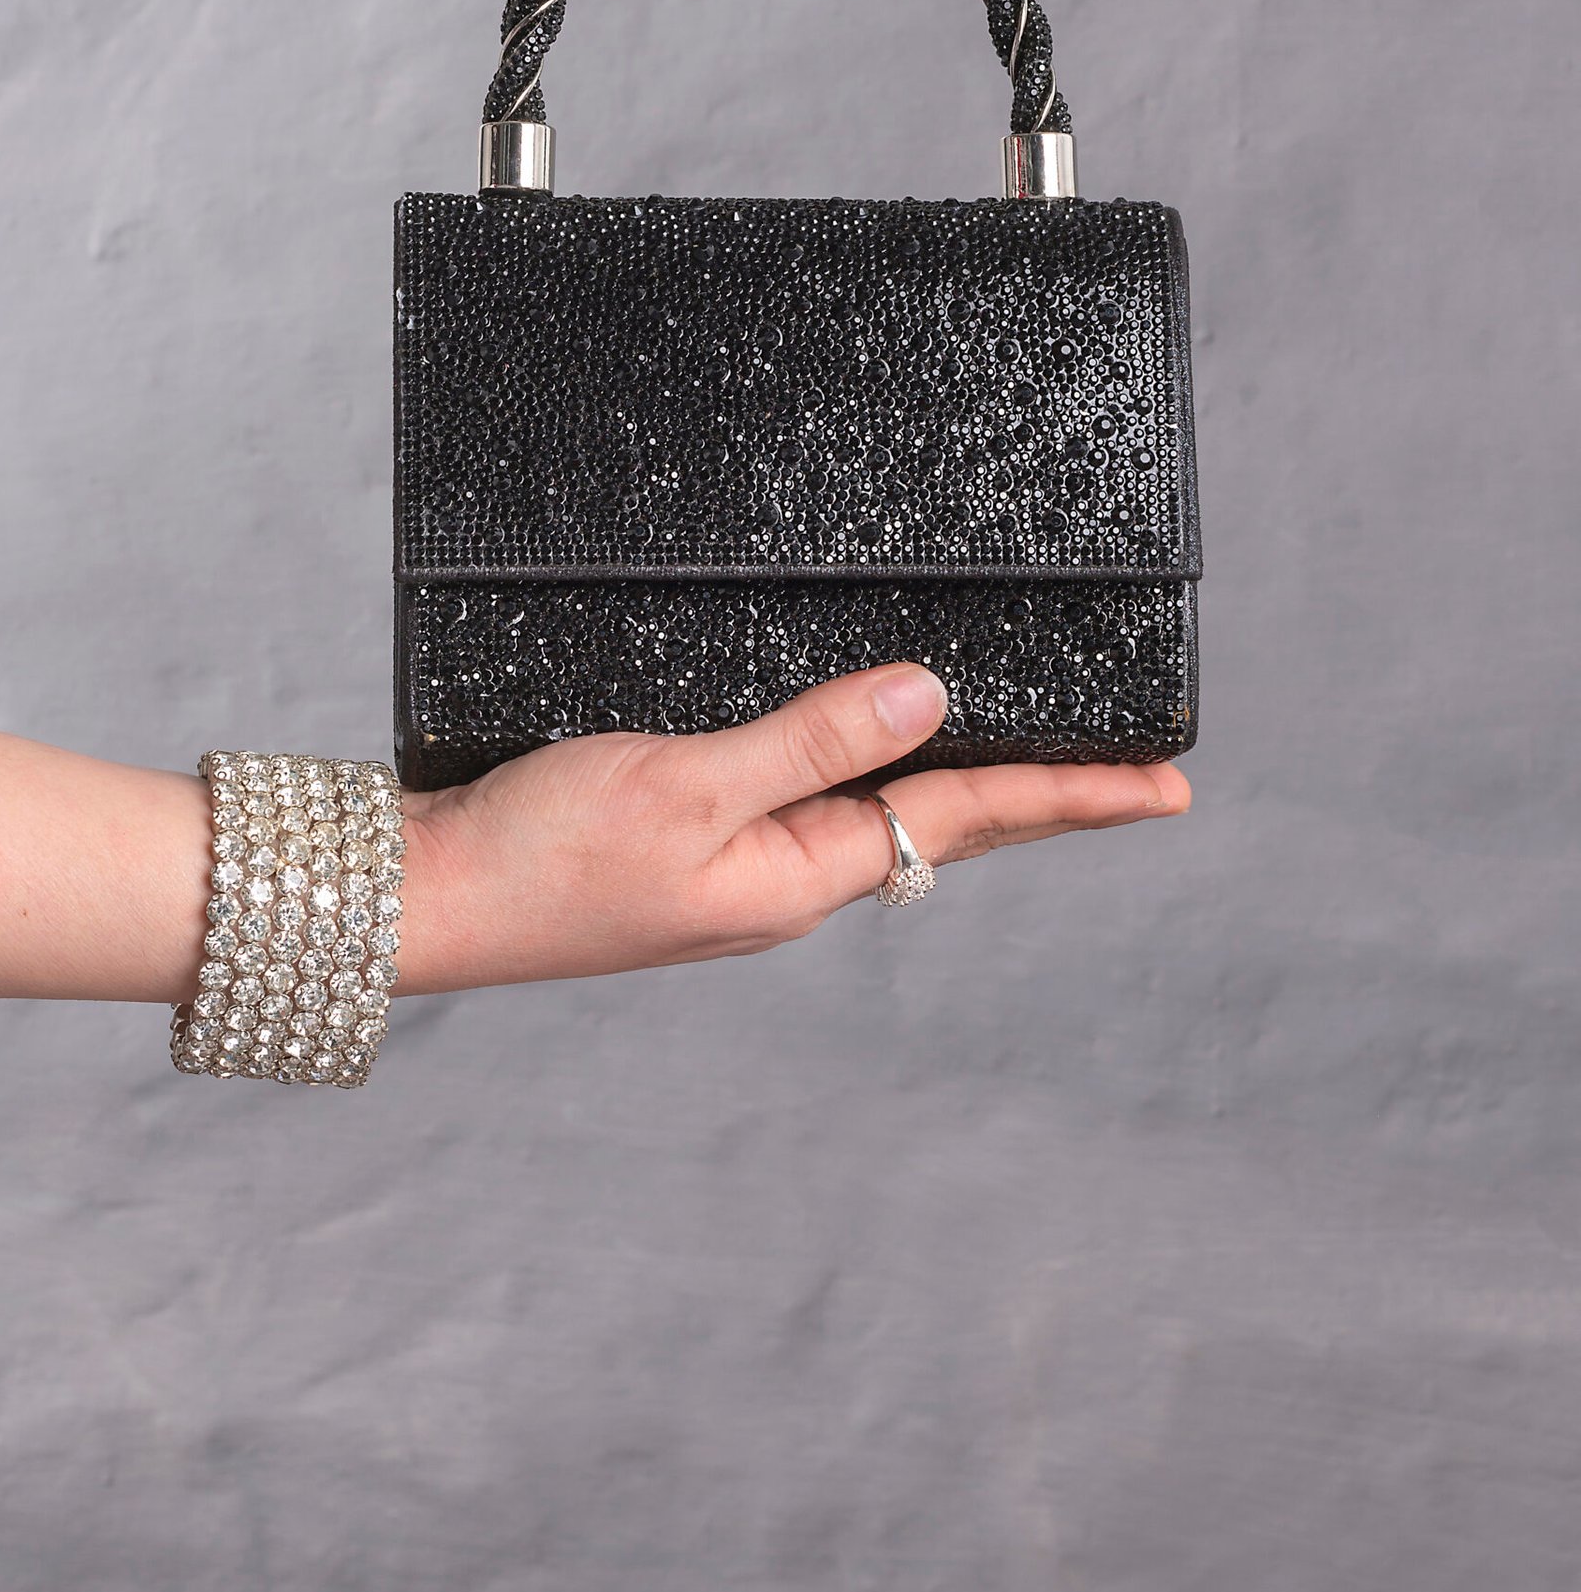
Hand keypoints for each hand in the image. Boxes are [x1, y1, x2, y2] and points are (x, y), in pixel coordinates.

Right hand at [397, 665, 1189, 992]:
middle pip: (946, 825)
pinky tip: (873, 746)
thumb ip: (811, 739)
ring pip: (886, 813)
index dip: (1069, 793)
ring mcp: (741, 865)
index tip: (1166, 786)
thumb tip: (933, 697)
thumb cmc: (544, 852)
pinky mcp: (693, 838)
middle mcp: (786, 878)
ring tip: (1042, 764)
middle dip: (1047, 798)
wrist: (425, 895)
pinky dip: (872, 766)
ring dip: (970, 787)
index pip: (966, 818)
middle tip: (1139, 778)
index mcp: (799, 876)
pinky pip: (816, 795)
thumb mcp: (688, 784)